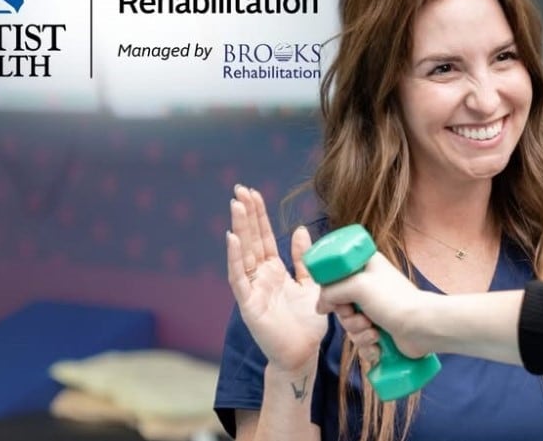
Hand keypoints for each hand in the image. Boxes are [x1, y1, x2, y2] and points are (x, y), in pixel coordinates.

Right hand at [226, 185, 327, 371]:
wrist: (303, 354)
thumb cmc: (306, 323)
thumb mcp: (311, 283)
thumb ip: (303, 258)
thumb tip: (299, 229)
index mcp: (274, 271)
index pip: (263, 237)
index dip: (258, 215)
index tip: (253, 192)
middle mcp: (260, 277)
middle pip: (251, 240)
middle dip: (246, 214)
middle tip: (239, 189)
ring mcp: (252, 289)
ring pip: (243, 254)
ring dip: (239, 229)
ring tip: (235, 205)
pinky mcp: (248, 305)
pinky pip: (239, 278)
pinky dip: (235, 258)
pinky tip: (232, 238)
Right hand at [309, 249, 435, 360]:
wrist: (421, 327)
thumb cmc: (393, 300)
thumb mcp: (357, 285)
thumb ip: (331, 292)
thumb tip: (320, 308)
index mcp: (367, 267)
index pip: (336, 276)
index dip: (332, 291)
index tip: (336, 300)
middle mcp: (370, 287)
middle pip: (340, 305)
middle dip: (348, 317)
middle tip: (361, 316)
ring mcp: (375, 310)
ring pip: (350, 326)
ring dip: (359, 333)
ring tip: (375, 332)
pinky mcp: (380, 332)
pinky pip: (361, 342)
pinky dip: (368, 346)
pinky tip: (379, 345)